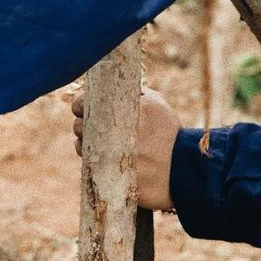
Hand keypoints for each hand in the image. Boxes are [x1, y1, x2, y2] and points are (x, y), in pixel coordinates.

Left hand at [72, 86, 178, 211]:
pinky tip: (105, 158)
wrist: (182, 167)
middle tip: (94, 128)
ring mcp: (108, 154)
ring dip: (86, 144)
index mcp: (121, 108)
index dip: (80, 104)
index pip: (83, 102)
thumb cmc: (170, 133)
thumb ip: (134, 93)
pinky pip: (89, 166)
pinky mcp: (108, 174)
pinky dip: (94, 161)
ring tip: (103, 145)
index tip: (83, 107)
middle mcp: (111, 131)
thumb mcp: (157, 104)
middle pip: (78, 126)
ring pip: (81, 147)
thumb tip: (112, 86)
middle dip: (83, 125)